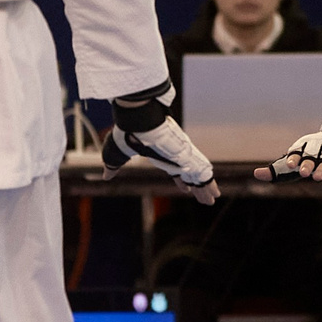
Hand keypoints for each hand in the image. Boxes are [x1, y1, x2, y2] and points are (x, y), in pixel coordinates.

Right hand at [98, 83, 219, 203]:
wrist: (136, 122)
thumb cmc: (125, 137)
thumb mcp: (115, 157)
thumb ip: (112, 168)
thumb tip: (105, 175)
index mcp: (161, 155)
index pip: (173, 171)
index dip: (180, 180)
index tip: (186, 188)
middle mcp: (174, 156)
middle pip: (188, 175)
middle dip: (196, 186)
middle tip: (205, 196)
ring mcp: (182, 156)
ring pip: (197, 176)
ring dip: (205, 188)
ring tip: (213, 199)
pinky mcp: (188, 158)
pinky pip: (202, 175)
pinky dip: (208, 185)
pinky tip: (215, 193)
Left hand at [261, 127, 321, 182]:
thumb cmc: (311, 156)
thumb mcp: (294, 161)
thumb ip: (276, 170)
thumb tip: (256, 174)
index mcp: (305, 148)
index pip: (298, 151)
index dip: (294, 158)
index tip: (289, 164)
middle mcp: (319, 149)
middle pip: (313, 156)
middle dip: (308, 163)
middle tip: (303, 173)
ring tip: (317, 178)